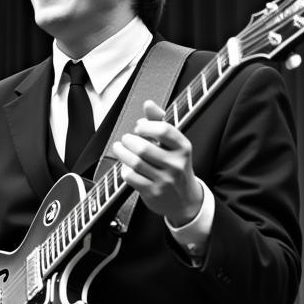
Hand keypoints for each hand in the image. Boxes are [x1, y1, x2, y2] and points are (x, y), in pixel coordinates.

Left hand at [112, 100, 203, 224]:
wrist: (185, 199)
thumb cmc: (175, 166)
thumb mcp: (174, 144)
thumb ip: (159, 122)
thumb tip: (148, 103)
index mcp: (183, 147)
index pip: (164, 130)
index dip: (146, 126)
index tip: (138, 127)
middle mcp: (176, 164)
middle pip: (144, 147)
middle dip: (129, 140)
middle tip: (125, 139)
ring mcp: (164, 180)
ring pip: (135, 163)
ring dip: (122, 153)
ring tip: (119, 148)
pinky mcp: (152, 192)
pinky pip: (131, 177)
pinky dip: (124, 169)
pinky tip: (125, 166)